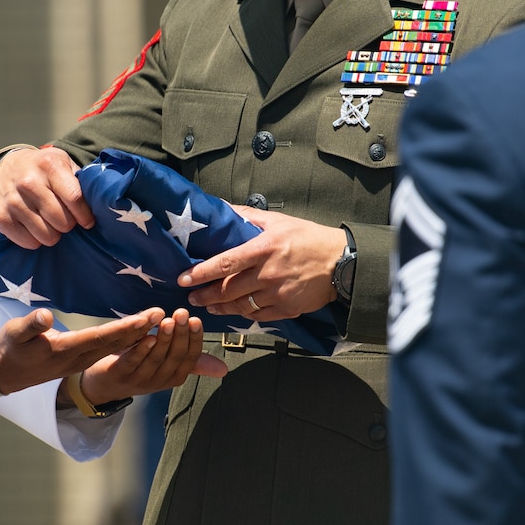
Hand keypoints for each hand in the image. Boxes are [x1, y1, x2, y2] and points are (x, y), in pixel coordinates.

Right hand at [0, 147, 93, 248]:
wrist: (4, 167)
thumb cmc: (41, 168)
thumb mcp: (62, 162)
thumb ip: (80, 180)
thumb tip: (100, 203)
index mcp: (48, 166)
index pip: (75, 199)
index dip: (85, 215)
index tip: (87, 221)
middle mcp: (29, 183)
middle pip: (62, 222)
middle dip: (68, 224)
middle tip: (63, 217)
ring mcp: (13, 201)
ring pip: (47, 236)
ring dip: (52, 233)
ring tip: (48, 221)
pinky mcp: (1, 218)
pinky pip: (29, 243)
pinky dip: (35, 239)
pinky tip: (33, 225)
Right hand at [0, 307, 162, 394]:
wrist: (7, 374)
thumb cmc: (10, 349)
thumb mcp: (13, 335)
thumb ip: (30, 326)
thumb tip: (45, 317)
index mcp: (67, 350)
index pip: (104, 338)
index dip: (128, 327)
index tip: (150, 317)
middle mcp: (80, 358)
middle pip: (118, 344)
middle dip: (144, 330)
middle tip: (167, 314)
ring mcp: (82, 361)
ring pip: (118, 348)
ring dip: (142, 335)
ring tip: (163, 320)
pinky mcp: (82, 359)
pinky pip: (112, 350)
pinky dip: (130, 341)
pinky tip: (144, 331)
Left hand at [82, 309, 227, 404]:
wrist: (105, 384)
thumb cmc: (141, 367)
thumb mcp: (168, 362)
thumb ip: (193, 360)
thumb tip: (224, 369)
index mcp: (174, 376)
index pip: (190, 358)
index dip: (194, 340)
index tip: (196, 320)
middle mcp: (160, 380)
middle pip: (175, 358)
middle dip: (181, 335)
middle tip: (183, 314)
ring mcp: (139, 379)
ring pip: (156, 359)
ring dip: (164, 340)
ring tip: (169, 321)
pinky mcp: (120, 375)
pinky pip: (133, 363)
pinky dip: (141, 350)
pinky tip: (147, 337)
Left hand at [179, 209, 346, 319]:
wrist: (341, 263)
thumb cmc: (309, 238)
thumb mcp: (279, 221)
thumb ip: (248, 216)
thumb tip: (223, 208)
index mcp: (263, 248)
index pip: (224, 263)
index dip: (201, 273)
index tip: (183, 278)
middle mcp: (268, 273)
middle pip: (227, 289)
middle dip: (205, 295)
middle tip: (191, 297)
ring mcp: (277, 294)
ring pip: (240, 306)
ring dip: (221, 308)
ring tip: (209, 307)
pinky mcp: (287, 309)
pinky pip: (258, 316)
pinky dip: (244, 314)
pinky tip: (235, 311)